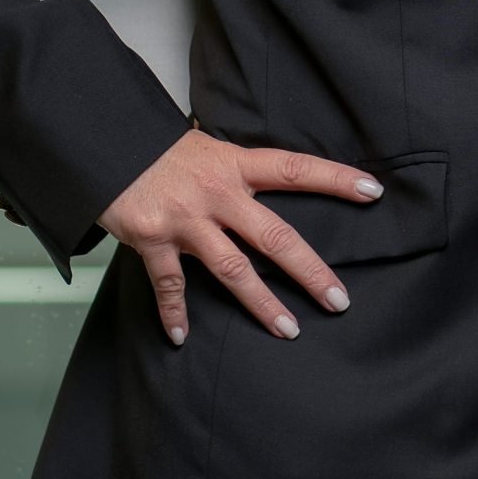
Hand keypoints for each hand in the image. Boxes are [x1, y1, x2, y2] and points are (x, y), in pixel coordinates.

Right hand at [96, 124, 384, 346]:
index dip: (336, 179)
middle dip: (310, 271)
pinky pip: (169, 285)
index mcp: (235, 164)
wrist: (104, 140)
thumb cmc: (160, 146)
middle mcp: (217, 193)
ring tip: (289, 330)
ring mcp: (186, 220)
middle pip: (274, 236)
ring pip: (232, 269)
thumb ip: (237, 168)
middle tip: (340, 300)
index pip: (296, 169)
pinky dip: (174, 313)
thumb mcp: (207, 146)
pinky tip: (181, 337)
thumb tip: (272, 173)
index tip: (373, 192)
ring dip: (262, 303)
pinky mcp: (152, 240)